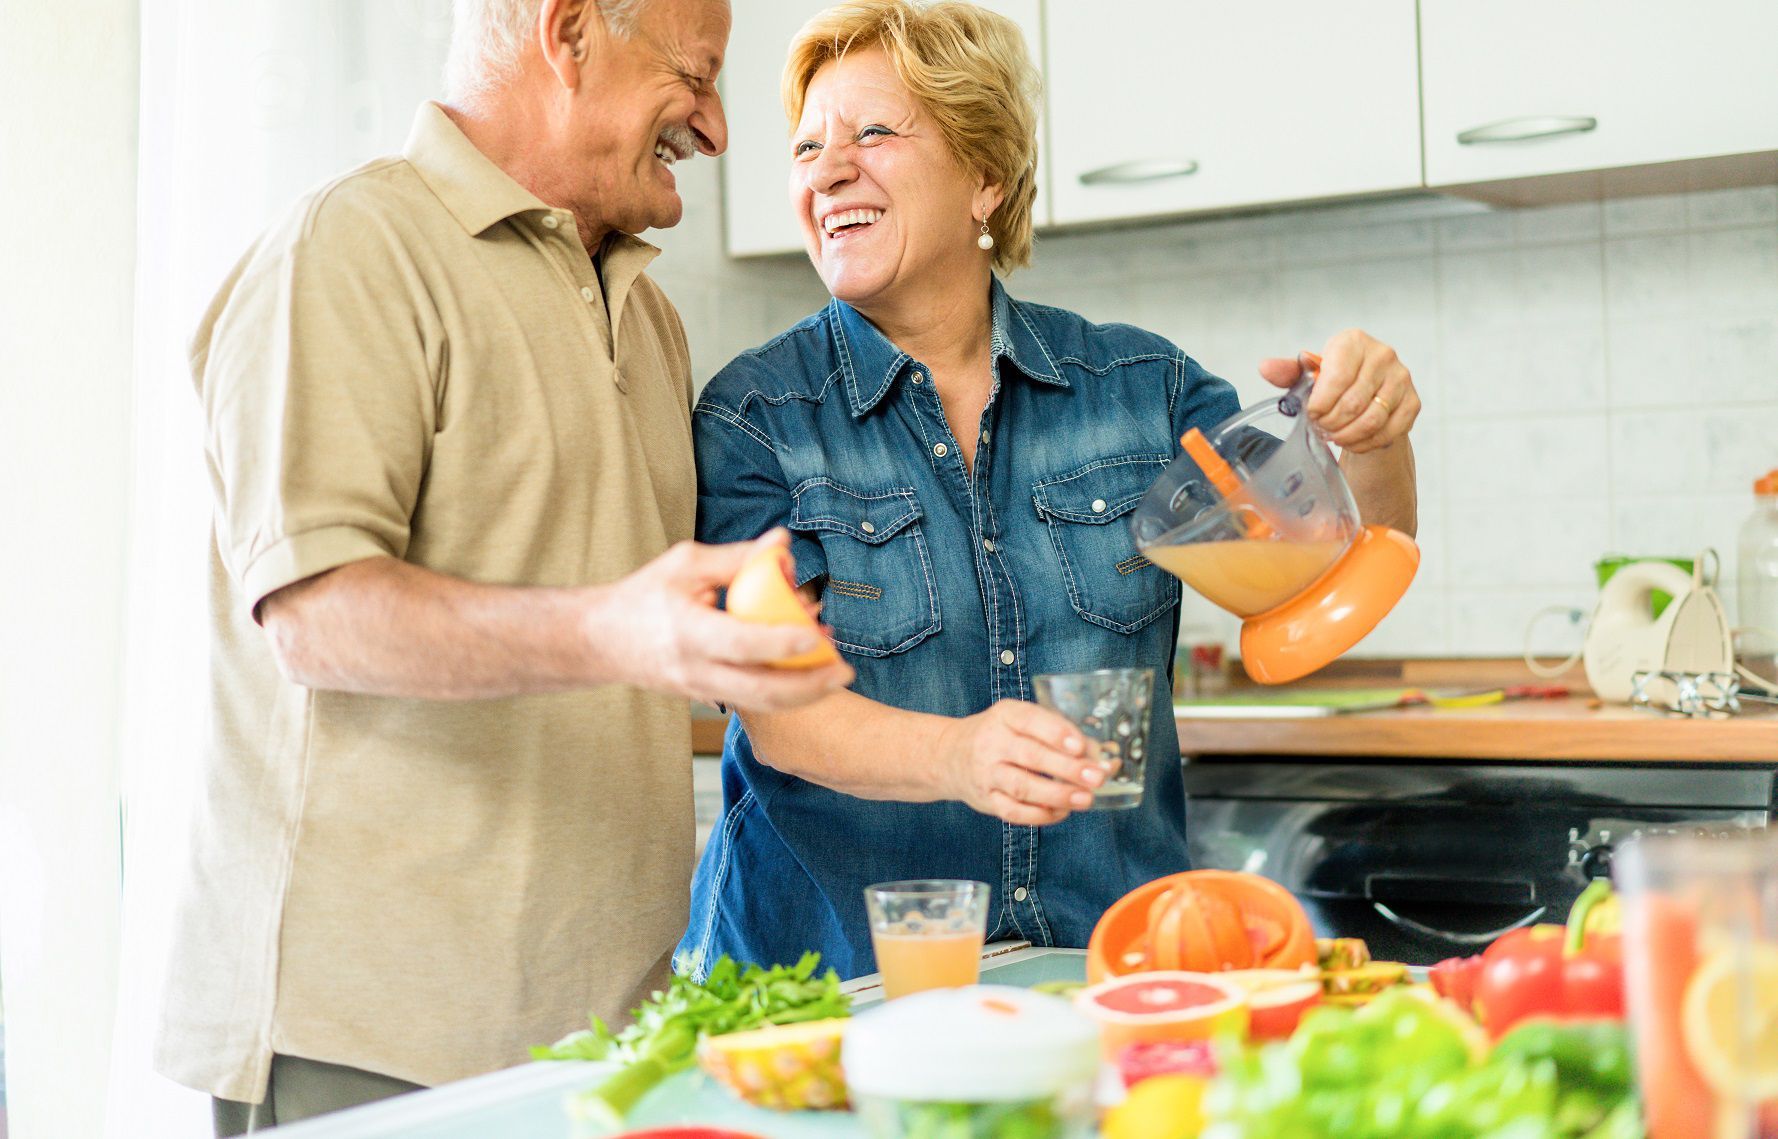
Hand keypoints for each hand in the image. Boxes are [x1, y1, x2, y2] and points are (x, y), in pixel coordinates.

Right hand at [593, 530, 854, 710]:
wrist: (600, 643)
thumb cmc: (643, 596)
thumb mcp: (685, 565)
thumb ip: (737, 557)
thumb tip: (783, 542)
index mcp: (688, 632)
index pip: (741, 643)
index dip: (781, 641)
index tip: (816, 633)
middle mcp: (695, 669)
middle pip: (761, 690)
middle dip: (809, 686)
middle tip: (845, 669)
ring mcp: (700, 690)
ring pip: (760, 704)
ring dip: (804, 695)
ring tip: (836, 675)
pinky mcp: (705, 698)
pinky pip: (750, 702)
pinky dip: (783, 692)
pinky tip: (807, 674)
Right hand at [934, 700, 1104, 826]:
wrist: (950, 756)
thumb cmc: (1000, 735)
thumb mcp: (1021, 721)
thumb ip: (1058, 733)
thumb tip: (1100, 757)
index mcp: (1004, 715)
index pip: (1029, 720)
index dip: (1056, 733)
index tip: (1080, 746)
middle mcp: (991, 742)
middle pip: (1031, 756)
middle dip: (1067, 768)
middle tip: (1097, 777)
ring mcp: (986, 773)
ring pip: (1022, 786)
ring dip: (1057, 794)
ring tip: (1085, 799)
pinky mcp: (986, 799)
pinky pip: (1013, 812)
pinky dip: (1040, 815)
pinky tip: (1062, 812)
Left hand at [1259, 329, 1419, 453]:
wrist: (1370, 390)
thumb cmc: (1336, 379)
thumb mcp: (1310, 373)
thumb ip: (1289, 372)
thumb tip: (1265, 368)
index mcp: (1353, 342)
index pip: (1337, 378)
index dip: (1320, 403)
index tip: (1311, 414)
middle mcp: (1383, 355)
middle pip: (1353, 403)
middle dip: (1331, 423)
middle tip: (1320, 429)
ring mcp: (1401, 379)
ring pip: (1371, 420)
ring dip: (1347, 436)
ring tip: (1334, 437)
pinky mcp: (1413, 402)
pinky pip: (1388, 432)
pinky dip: (1366, 443)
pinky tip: (1352, 442)